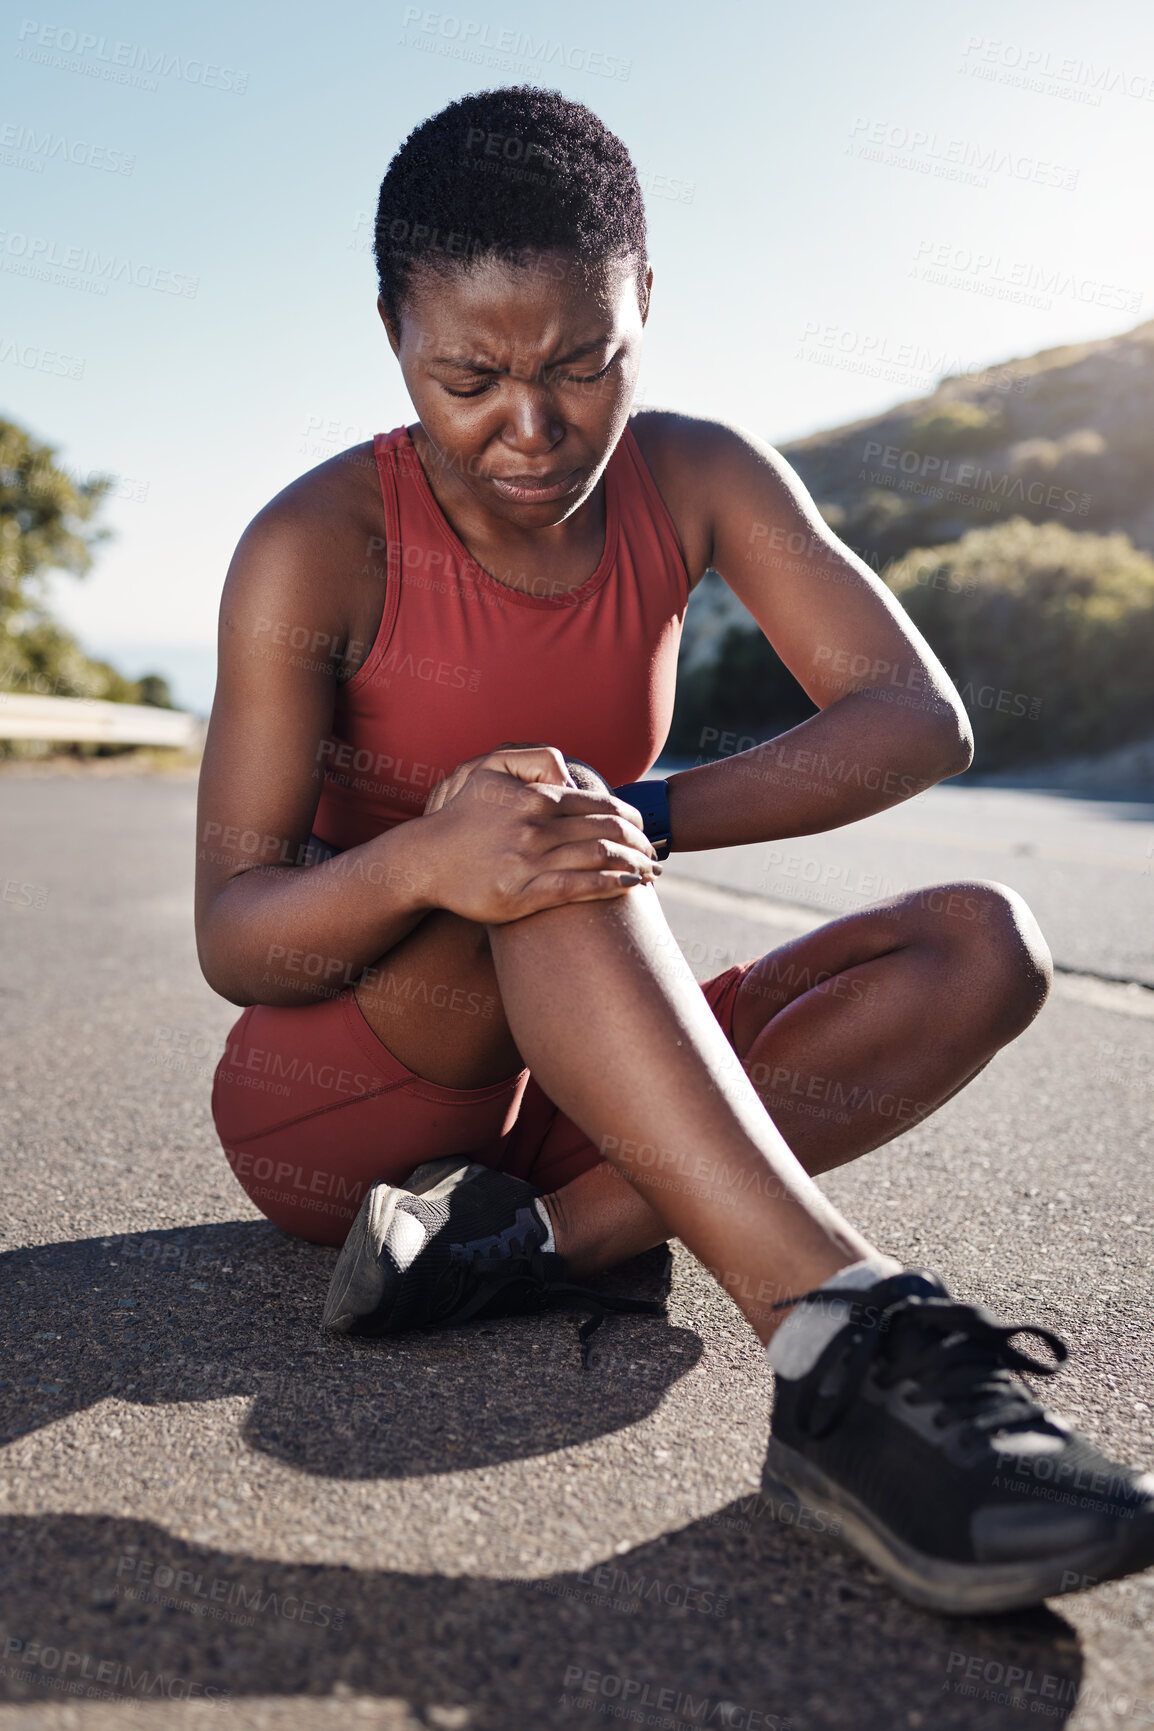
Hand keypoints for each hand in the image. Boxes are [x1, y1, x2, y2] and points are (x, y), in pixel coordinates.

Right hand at [420, 745, 660, 924]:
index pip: (600, 805)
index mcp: (535, 798)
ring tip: (651, 872)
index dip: (631, 817)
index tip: (644, 829)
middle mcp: (536, 828)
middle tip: (654, 853)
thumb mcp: (490, 769)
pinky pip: (578, 888)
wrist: (424, 861)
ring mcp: (530, 862)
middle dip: (640, 843)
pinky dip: (611, 885)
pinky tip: (630, 886)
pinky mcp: (523, 894)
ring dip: (634, 864)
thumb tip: (573, 776)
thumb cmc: (462, 817)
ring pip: (599, 858)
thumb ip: (534, 760)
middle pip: (607, 831)